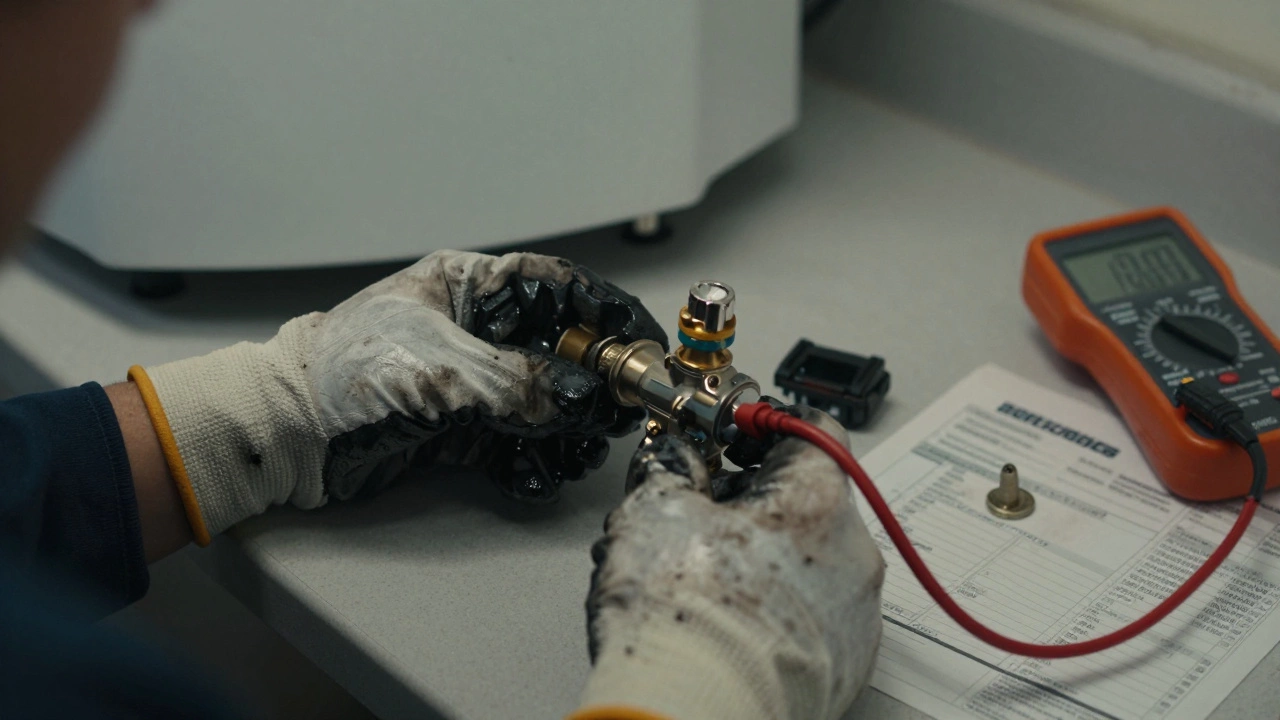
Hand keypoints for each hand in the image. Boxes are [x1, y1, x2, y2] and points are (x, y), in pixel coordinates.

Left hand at [131, 250, 665, 544]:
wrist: (283, 435)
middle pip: (559, 349)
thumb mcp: (442, 371)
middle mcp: (474, 330)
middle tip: (617, 413)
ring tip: (577, 453)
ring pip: (541, 400)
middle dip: (592, 384)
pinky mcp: (456, 428)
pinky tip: (539, 475)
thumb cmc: (341, 373)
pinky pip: (513, 440)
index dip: (606, 310)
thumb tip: (583, 399)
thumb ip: (519, 384)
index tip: (642, 340)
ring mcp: (467, 380)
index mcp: (469, 287)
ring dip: (566, 429)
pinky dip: (532, 460)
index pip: (556, 286)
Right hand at [573, 407, 884, 719]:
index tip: (730, 435)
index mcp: (818, 501)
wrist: (694, 710)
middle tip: (701, 511)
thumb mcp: (656, 510)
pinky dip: (779, 609)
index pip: (812, 428)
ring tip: (705, 576)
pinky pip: (814, 617)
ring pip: (812, 561)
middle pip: (809, 499)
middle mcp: (854, 555)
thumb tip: (676, 457)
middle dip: (754, 498)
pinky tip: (728, 620)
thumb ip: (673, 467)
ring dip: (765, 556)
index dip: (762, 424)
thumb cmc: (684, 618)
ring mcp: (854, 617)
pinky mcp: (844, 668)